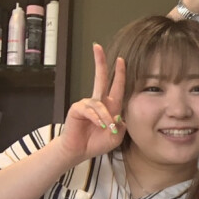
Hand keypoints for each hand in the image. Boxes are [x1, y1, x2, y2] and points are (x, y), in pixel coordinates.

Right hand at [57, 45, 124, 163]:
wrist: (80, 151)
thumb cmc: (97, 142)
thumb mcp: (116, 136)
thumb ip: (121, 126)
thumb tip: (119, 115)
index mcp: (110, 106)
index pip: (116, 87)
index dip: (119, 73)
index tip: (122, 60)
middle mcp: (98, 102)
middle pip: (100, 78)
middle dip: (99, 62)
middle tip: (97, 47)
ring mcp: (86, 104)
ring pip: (100, 104)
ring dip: (105, 117)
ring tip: (107, 128)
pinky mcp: (77, 109)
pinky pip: (90, 110)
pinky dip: (97, 118)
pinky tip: (99, 124)